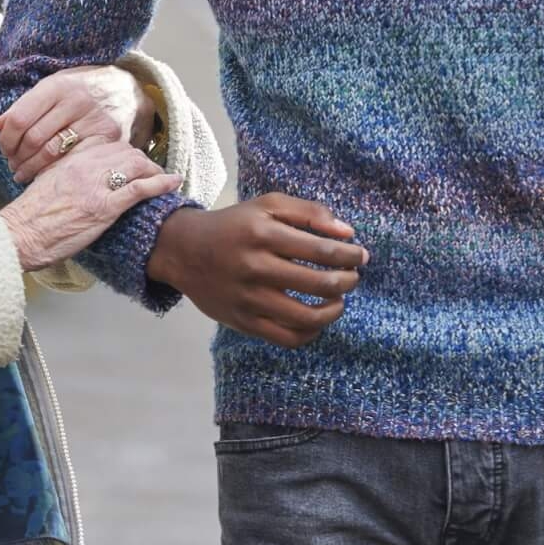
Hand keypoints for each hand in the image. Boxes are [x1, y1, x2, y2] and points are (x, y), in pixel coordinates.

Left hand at [0, 66, 155, 183]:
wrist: (119, 91)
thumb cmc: (74, 94)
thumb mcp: (47, 93)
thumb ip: (21, 109)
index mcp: (56, 86)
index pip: (19, 119)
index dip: (6, 140)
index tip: (4, 149)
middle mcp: (76, 100)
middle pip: (33, 139)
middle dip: (17, 157)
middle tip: (12, 165)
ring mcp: (93, 119)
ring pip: (51, 153)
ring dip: (31, 167)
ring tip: (22, 172)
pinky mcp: (106, 137)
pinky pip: (71, 160)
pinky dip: (53, 171)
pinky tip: (44, 174)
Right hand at [0, 140, 179, 271]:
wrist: (19, 235)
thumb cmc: (28, 218)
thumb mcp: (46, 185)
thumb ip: (64, 177)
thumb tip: (77, 183)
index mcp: (70, 160)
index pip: (107, 145)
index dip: (124, 152)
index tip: (131, 161)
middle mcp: (85, 167)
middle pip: (126, 151)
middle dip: (143, 161)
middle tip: (151, 172)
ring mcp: (96, 186)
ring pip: (136, 165)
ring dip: (155, 171)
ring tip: (164, 179)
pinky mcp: (105, 207)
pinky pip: (140, 188)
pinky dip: (161, 183)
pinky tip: (173, 182)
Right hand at [147, 195, 366, 348]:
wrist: (183, 251)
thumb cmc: (233, 226)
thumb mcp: (267, 206)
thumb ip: (308, 212)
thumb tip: (347, 233)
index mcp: (263, 235)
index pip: (322, 250)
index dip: (351, 256)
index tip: (361, 256)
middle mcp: (255, 268)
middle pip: (320, 283)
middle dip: (348, 281)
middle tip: (353, 277)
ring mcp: (248, 299)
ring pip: (307, 317)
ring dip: (334, 310)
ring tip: (338, 301)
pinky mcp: (243, 322)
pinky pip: (287, 338)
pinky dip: (311, 333)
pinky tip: (317, 320)